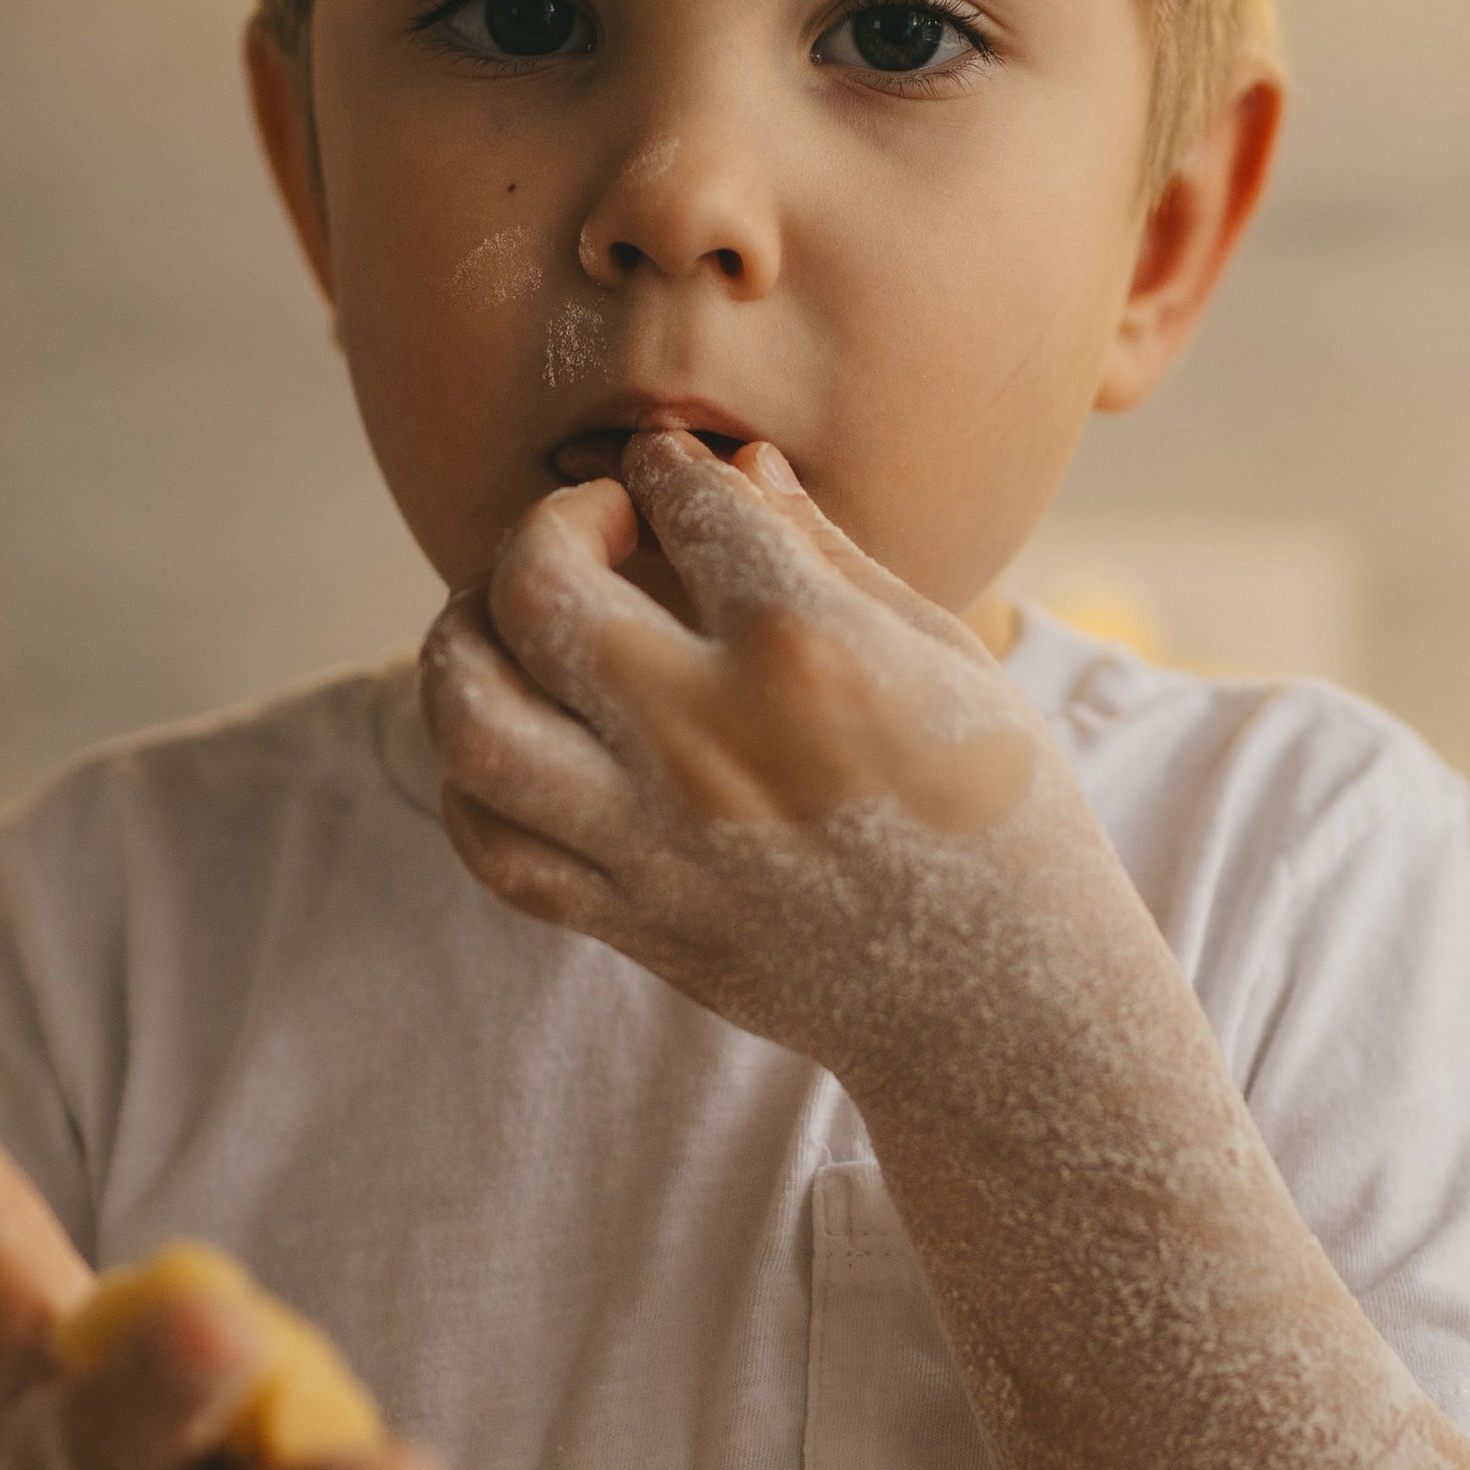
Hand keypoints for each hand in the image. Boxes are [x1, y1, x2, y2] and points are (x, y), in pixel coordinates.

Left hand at [419, 430, 1131, 1093]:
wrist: (1004, 1005)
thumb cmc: (1000, 812)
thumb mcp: (943, 655)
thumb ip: (825, 554)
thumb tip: (737, 464)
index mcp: (806, 648)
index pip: (682, 500)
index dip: (665, 466)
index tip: (669, 472)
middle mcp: (709, 737)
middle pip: (537, 585)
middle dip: (550, 524)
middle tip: (595, 532)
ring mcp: (657, 838)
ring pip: (473, 717)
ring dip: (465, 642)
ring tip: (510, 622)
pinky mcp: (634, 921)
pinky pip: (492, 842)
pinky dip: (474, 776)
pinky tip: (521, 737)